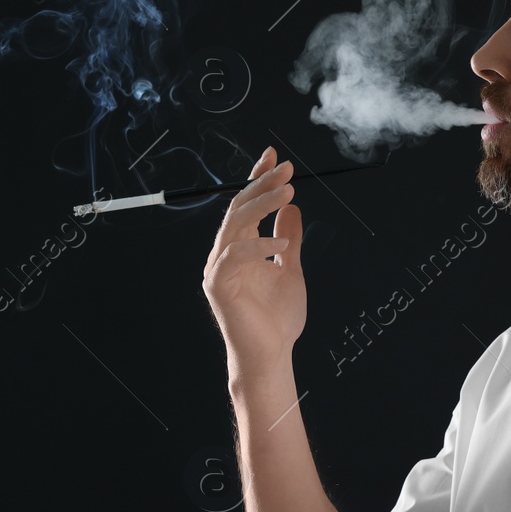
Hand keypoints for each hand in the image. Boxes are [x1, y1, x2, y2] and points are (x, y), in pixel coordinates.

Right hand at [201, 145, 304, 377]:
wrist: (272, 354)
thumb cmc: (279, 318)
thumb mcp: (291, 269)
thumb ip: (289, 239)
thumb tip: (292, 208)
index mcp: (239, 247)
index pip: (246, 206)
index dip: (258, 179)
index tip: (275, 157)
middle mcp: (224, 253)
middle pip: (239, 209)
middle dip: (262, 185)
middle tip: (286, 168)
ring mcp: (218, 268)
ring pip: (235, 225)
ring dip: (261, 205)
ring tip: (288, 192)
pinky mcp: (218, 285)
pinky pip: (235, 255)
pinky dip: (257, 245)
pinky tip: (281, 243)